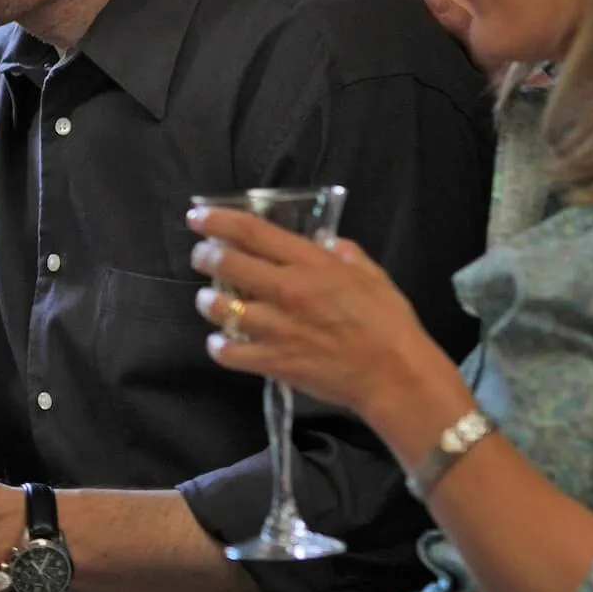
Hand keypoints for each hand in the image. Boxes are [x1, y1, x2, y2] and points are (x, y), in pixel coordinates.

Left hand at [187, 207, 472, 448]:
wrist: (395, 375)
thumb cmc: (389, 322)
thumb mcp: (372, 274)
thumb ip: (344, 252)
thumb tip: (323, 240)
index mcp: (310, 263)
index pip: (252, 232)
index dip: (218, 220)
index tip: (197, 216)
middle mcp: (286, 290)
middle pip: (227, 264)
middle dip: (205, 256)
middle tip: (201, 256)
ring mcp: (276, 328)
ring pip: (220, 308)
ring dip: (208, 302)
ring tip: (209, 301)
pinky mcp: (273, 362)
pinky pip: (229, 352)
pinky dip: (219, 346)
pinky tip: (221, 342)